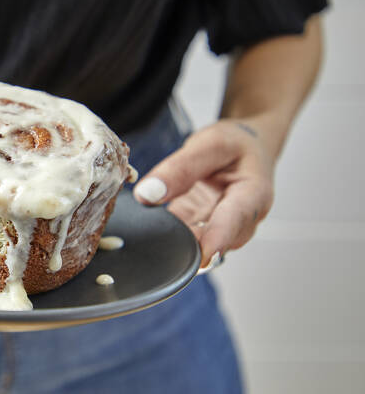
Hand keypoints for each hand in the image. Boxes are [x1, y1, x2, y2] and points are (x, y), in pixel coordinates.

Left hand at [133, 119, 274, 266]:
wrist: (245, 150)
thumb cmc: (236, 146)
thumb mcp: (211, 144)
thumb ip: (180, 168)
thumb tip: (147, 194)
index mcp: (253, 196)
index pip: (234, 222)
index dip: (217, 240)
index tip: (202, 256)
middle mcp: (241, 221)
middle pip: (213, 241)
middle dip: (185, 242)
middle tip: (155, 234)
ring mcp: (221, 229)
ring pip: (195, 245)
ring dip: (173, 238)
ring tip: (153, 225)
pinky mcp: (201, 230)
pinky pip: (182, 238)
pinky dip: (166, 232)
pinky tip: (153, 223)